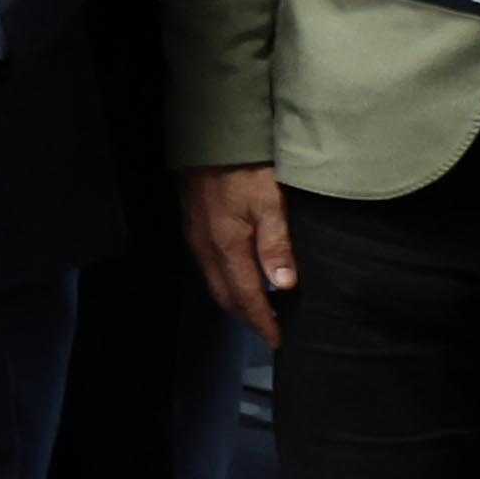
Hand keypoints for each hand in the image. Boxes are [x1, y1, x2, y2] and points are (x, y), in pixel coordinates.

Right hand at [185, 164, 295, 347]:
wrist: (211, 138)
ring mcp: (197, 238)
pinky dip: (227, 282)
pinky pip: (209, 267)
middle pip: (225, 296)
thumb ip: (277, 244)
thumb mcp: (271, 202)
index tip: (278, 340)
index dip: (262, 321)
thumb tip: (284, 284)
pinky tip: (241, 278)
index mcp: (227, 246)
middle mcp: (207, 248)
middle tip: (270, 331)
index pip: (246, 296)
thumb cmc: (246, 169)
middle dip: (248, 317)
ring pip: (215, 283)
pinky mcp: (195, 227)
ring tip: (260, 310)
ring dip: (236, 301)